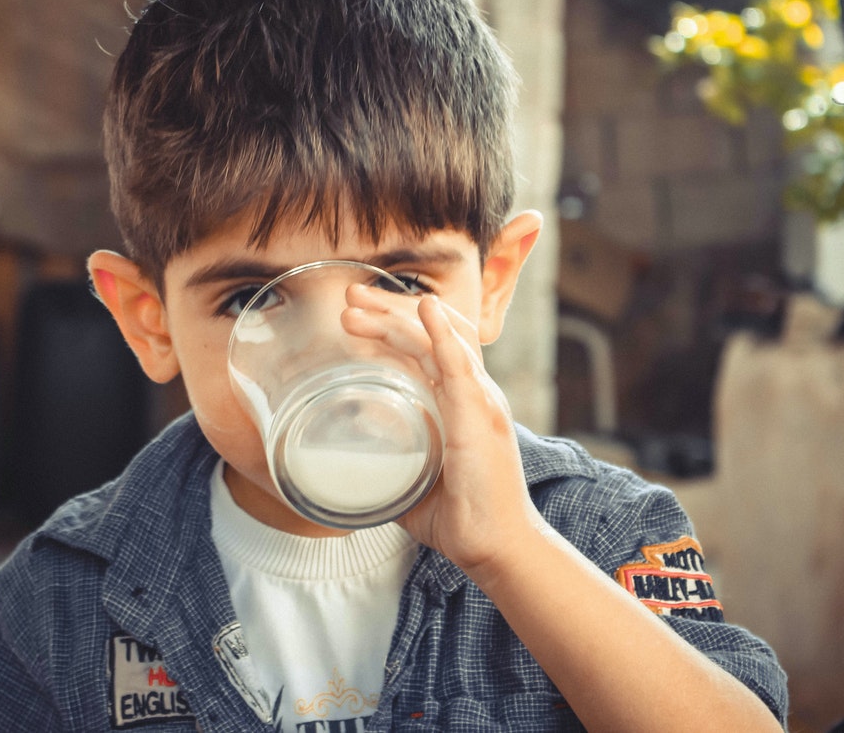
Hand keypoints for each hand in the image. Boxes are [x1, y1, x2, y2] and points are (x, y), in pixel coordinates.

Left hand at [341, 284, 544, 573]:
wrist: (495, 546)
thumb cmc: (461, 519)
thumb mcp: (411, 483)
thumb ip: (388, 467)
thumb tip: (348, 469)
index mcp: (462, 404)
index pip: (429, 347)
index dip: (395, 325)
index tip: (355, 316)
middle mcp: (474, 394)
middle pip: (432, 333)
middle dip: (388, 310)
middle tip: (349, 296)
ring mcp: (479, 401)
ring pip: (440, 339)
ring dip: (398, 316)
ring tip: (357, 303)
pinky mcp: (478, 417)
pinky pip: (460, 365)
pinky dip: (442, 334)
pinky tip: (425, 310)